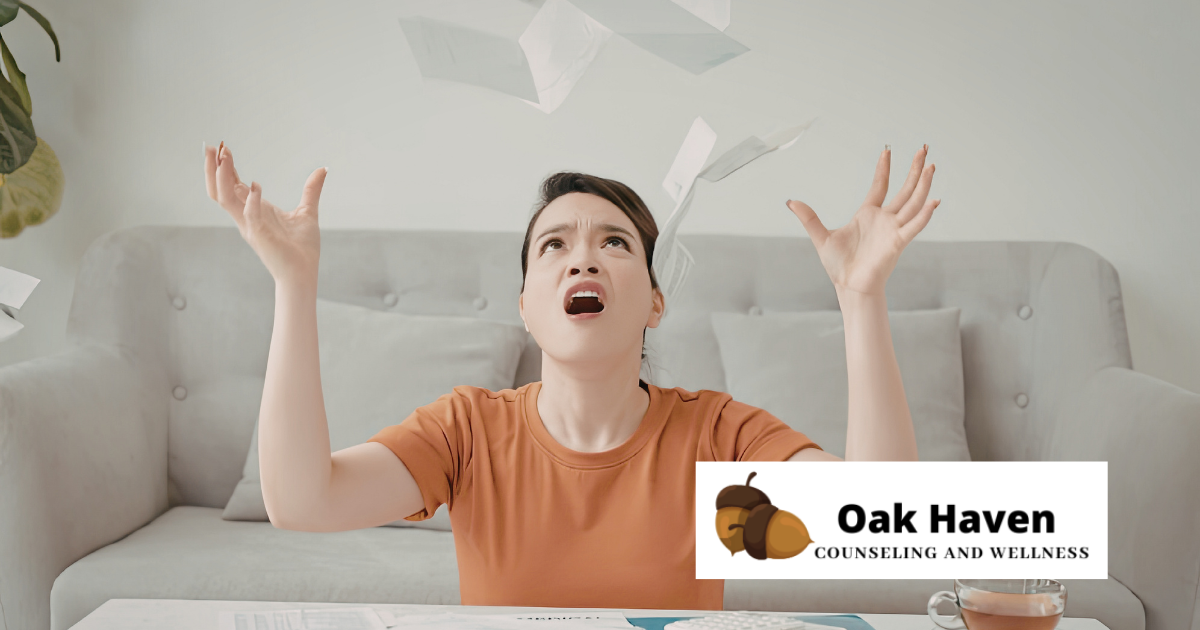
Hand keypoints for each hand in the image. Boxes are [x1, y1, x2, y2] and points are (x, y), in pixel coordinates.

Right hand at [204, 143, 327, 285]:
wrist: (304, 273)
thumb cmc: (303, 248)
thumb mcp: (307, 212)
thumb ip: (311, 190)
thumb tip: (322, 170)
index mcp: (254, 211)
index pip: (233, 186)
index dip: (226, 168)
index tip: (223, 148)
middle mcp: (246, 218)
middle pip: (220, 190)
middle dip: (213, 168)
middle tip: (211, 146)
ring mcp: (250, 227)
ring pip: (225, 200)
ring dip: (221, 178)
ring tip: (222, 157)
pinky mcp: (260, 236)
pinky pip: (250, 215)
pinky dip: (252, 200)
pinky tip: (256, 185)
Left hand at [786, 145, 940, 296]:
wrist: (849, 287)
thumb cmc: (839, 266)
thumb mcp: (821, 237)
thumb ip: (809, 218)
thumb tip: (791, 202)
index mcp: (867, 215)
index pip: (879, 186)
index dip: (884, 168)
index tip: (887, 151)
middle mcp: (884, 220)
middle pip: (904, 189)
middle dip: (914, 170)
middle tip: (923, 150)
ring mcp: (893, 230)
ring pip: (913, 202)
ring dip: (923, 185)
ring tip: (932, 167)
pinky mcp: (898, 243)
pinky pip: (914, 227)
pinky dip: (924, 215)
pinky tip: (933, 202)